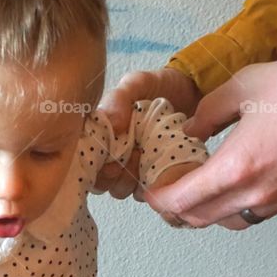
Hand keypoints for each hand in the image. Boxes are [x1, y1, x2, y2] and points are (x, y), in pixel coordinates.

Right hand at [94, 67, 200, 197]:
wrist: (193, 92)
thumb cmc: (160, 87)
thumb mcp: (137, 83)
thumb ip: (119, 98)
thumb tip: (111, 123)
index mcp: (100, 135)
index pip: (84, 160)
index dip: (93, 165)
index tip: (111, 158)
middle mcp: (111, 155)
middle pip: (101, 182)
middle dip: (114, 176)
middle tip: (134, 155)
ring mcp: (131, 169)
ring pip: (120, 190)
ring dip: (132, 181)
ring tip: (149, 159)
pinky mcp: (151, 177)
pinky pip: (144, 193)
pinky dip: (150, 185)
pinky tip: (160, 167)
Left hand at [143, 44, 276, 229]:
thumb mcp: (245, 85)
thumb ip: (208, 112)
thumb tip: (190, 129)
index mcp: (237, 168)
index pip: (182, 200)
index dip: (158, 200)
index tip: (148, 191)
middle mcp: (257, 194)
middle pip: (200, 219)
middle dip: (175, 211)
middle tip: (164, 193)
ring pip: (229, 221)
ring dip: (205, 212)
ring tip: (195, 192)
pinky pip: (255, 213)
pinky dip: (234, 207)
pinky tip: (232, 187)